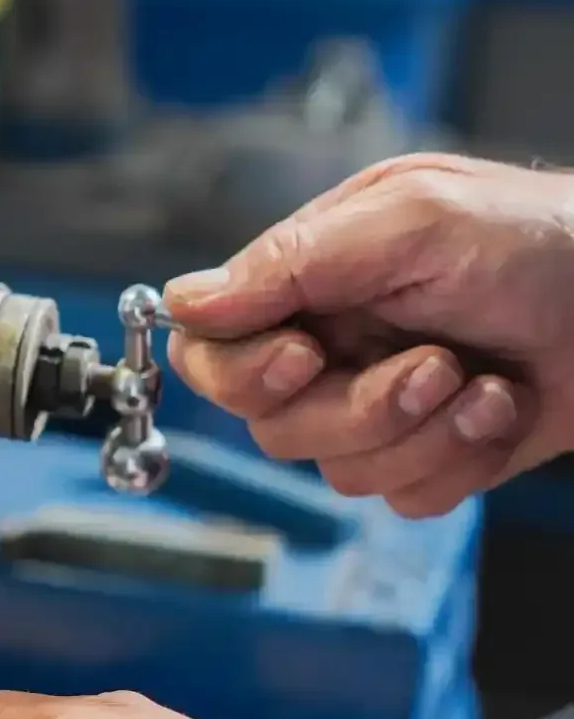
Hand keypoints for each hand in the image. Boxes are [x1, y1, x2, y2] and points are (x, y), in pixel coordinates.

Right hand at [164, 153, 573, 517]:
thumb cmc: (540, 239)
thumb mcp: (413, 221)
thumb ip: (294, 260)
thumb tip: (181, 299)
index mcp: (309, 282)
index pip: (211, 348)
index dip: (241, 372)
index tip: (303, 360)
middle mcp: (331, 347)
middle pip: (272, 426)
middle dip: (357, 410)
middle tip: (432, 368)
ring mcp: (378, 406)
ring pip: (340, 471)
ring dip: (423, 434)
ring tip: (482, 381)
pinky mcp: (430, 454)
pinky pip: (405, 497)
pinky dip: (461, 460)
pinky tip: (502, 407)